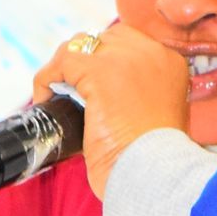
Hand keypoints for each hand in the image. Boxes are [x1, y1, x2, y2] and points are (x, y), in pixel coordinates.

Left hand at [33, 24, 188, 198]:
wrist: (155, 176)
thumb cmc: (154, 163)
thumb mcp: (155, 119)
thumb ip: (138, 97)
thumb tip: (100, 95)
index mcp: (170, 63)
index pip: (128, 44)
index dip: (103, 62)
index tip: (88, 87)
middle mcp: (153, 52)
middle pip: (103, 39)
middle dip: (81, 62)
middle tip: (68, 92)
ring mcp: (126, 58)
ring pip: (80, 45)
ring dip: (63, 69)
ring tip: (55, 96)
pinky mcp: (100, 71)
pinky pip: (63, 61)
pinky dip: (47, 79)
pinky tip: (46, 100)